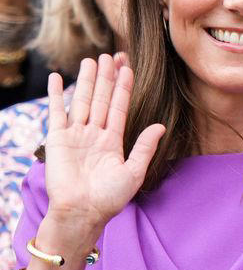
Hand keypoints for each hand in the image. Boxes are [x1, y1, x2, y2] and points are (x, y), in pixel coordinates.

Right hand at [45, 54, 164, 230]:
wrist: (81, 213)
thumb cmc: (109, 198)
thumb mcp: (133, 171)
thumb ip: (145, 147)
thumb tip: (160, 126)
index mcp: (113, 139)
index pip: (119, 106)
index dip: (123, 87)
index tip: (128, 68)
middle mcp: (95, 133)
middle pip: (101, 98)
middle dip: (106, 77)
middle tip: (109, 55)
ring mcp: (75, 134)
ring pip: (82, 100)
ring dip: (86, 80)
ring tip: (90, 60)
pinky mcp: (56, 139)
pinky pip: (56, 111)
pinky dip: (56, 94)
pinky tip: (56, 77)